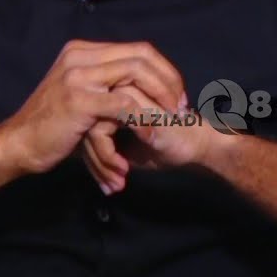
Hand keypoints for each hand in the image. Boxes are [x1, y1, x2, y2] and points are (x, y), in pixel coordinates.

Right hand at [0, 40, 186, 174]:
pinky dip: (144, 119)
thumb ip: (101, 82)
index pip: (137, 49)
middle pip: (142, 56)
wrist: (20, 142)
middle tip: (182, 107)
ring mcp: (78, 76)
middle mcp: (80, 56)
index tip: (177, 96)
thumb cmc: (51, 125)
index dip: (164, 71)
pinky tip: (152, 134)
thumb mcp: (76, 93)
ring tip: (173, 119)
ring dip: (162, 96)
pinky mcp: (79, 100)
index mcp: (81, 51)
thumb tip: (137, 83)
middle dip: (170, 81)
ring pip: (137, 73)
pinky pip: (125, 104)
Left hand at [83, 84, 226, 192]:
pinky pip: (100, 130)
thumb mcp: (129, 149)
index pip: (83, 123)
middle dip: (92, 160)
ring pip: (88, 128)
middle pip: (82, 125)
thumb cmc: (165, 144)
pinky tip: (123, 171)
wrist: (198, 142)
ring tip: (113, 184)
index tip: (102, 179)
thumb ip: (105, 145)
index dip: (89, 154)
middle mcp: (112, 91)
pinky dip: (108, 156)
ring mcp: (120, 93)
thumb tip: (77, 156)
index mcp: (110, 98)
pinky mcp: (129, 104)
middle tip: (106, 185)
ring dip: (100, 162)